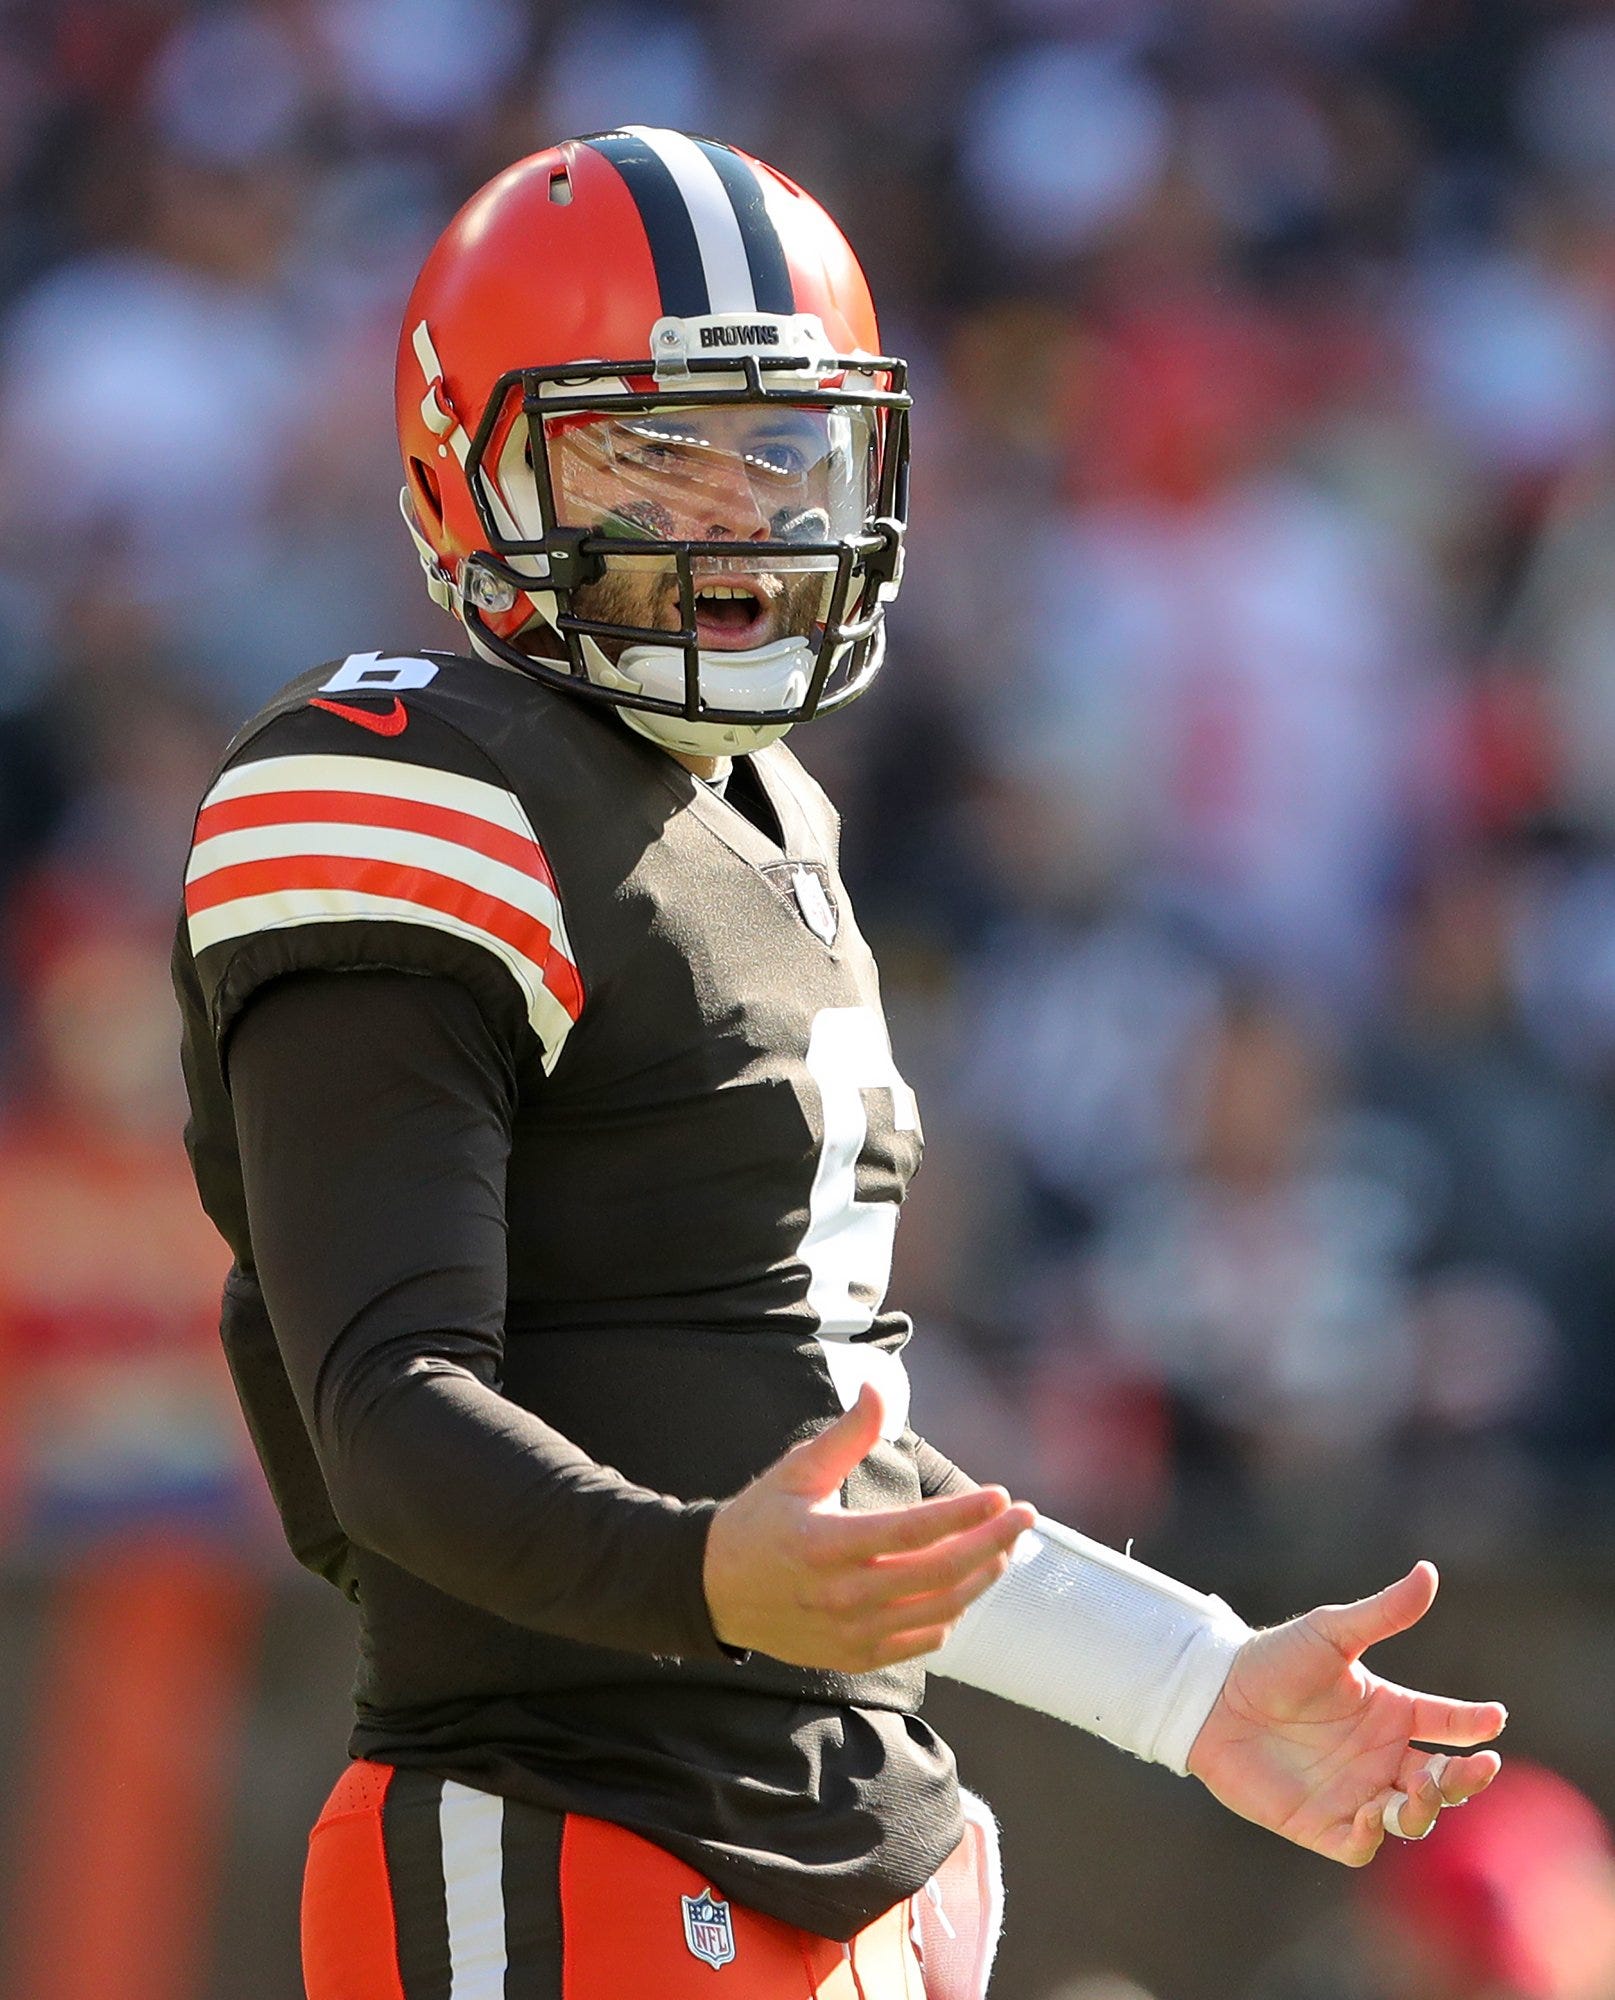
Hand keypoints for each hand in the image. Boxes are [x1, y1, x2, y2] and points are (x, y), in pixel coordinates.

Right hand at [703, 1384, 1035, 1671]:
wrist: (716, 1591)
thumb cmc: (760, 1521)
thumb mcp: (796, 1470)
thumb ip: (846, 1434)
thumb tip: (879, 1388)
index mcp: (825, 1544)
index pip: (911, 1531)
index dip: (963, 1514)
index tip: (1001, 1495)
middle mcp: (841, 1595)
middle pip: (937, 1574)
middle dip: (991, 1544)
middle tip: (1024, 1517)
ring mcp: (850, 1632)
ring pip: (938, 1610)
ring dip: (981, 1578)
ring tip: (1005, 1547)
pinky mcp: (855, 1656)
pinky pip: (921, 1640)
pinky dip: (952, 1613)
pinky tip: (966, 1584)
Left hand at [1186, 1561, 1505, 1864]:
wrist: (1211, 1696)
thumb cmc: (1272, 1660)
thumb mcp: (1331, 1633)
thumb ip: (1383, 1612)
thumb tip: (1428, 1571)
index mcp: (1389, 1713)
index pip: (1447, 1724)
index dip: (1475, 1723)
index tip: (1495, 1717)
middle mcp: (1380, 1757)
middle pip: (1443, 1780)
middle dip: (1466, 1778)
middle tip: (1476, 1766)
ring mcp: (1355, 1793)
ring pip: (1412, 1816)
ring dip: (1427, 1807)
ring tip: (1424, 1785)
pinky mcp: (1321, 1824)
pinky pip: (1361, 1846)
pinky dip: (1374, 1837)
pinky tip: (1373, 1815)